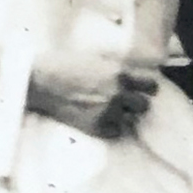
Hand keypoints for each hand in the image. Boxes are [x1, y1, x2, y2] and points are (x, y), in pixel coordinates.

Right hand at [29, 48, 157, 137]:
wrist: (41, 81)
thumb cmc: (63, 65)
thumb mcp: (96, 60)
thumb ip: (115, 69)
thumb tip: (130, 76)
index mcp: (120, 74)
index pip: (151, 86)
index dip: (147, 89)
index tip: (143, 90)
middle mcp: (118, 94)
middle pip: (144, 106)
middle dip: (135, 104)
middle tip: (124, 103)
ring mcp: (108, 112)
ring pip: (130, 120)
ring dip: (122, 116)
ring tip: (107, 111)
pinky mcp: (97, 127)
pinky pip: (114, 132)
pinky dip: (109, 128)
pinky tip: (97, 119)